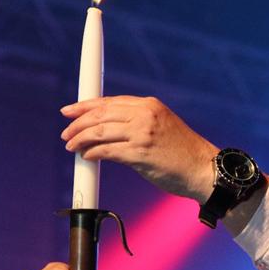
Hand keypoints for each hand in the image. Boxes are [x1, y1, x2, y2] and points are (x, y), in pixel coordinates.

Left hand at [60, 96, 217, 202]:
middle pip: (100, 114)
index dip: (85, 105)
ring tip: (71, 147)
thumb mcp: (161, 125)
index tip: (69, 111)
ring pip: (99, 132)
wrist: (202, 168)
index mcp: (149, 105)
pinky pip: (107, 151)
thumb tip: (106, 127)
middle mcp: (145, 115)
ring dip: (80, 139)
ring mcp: (142, 134)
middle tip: (66, 133)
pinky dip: (93, 154)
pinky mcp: (140, 154)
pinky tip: (87, 157)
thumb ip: (137, 121)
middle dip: (77, 123)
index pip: (109, 101)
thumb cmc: (182, 151)